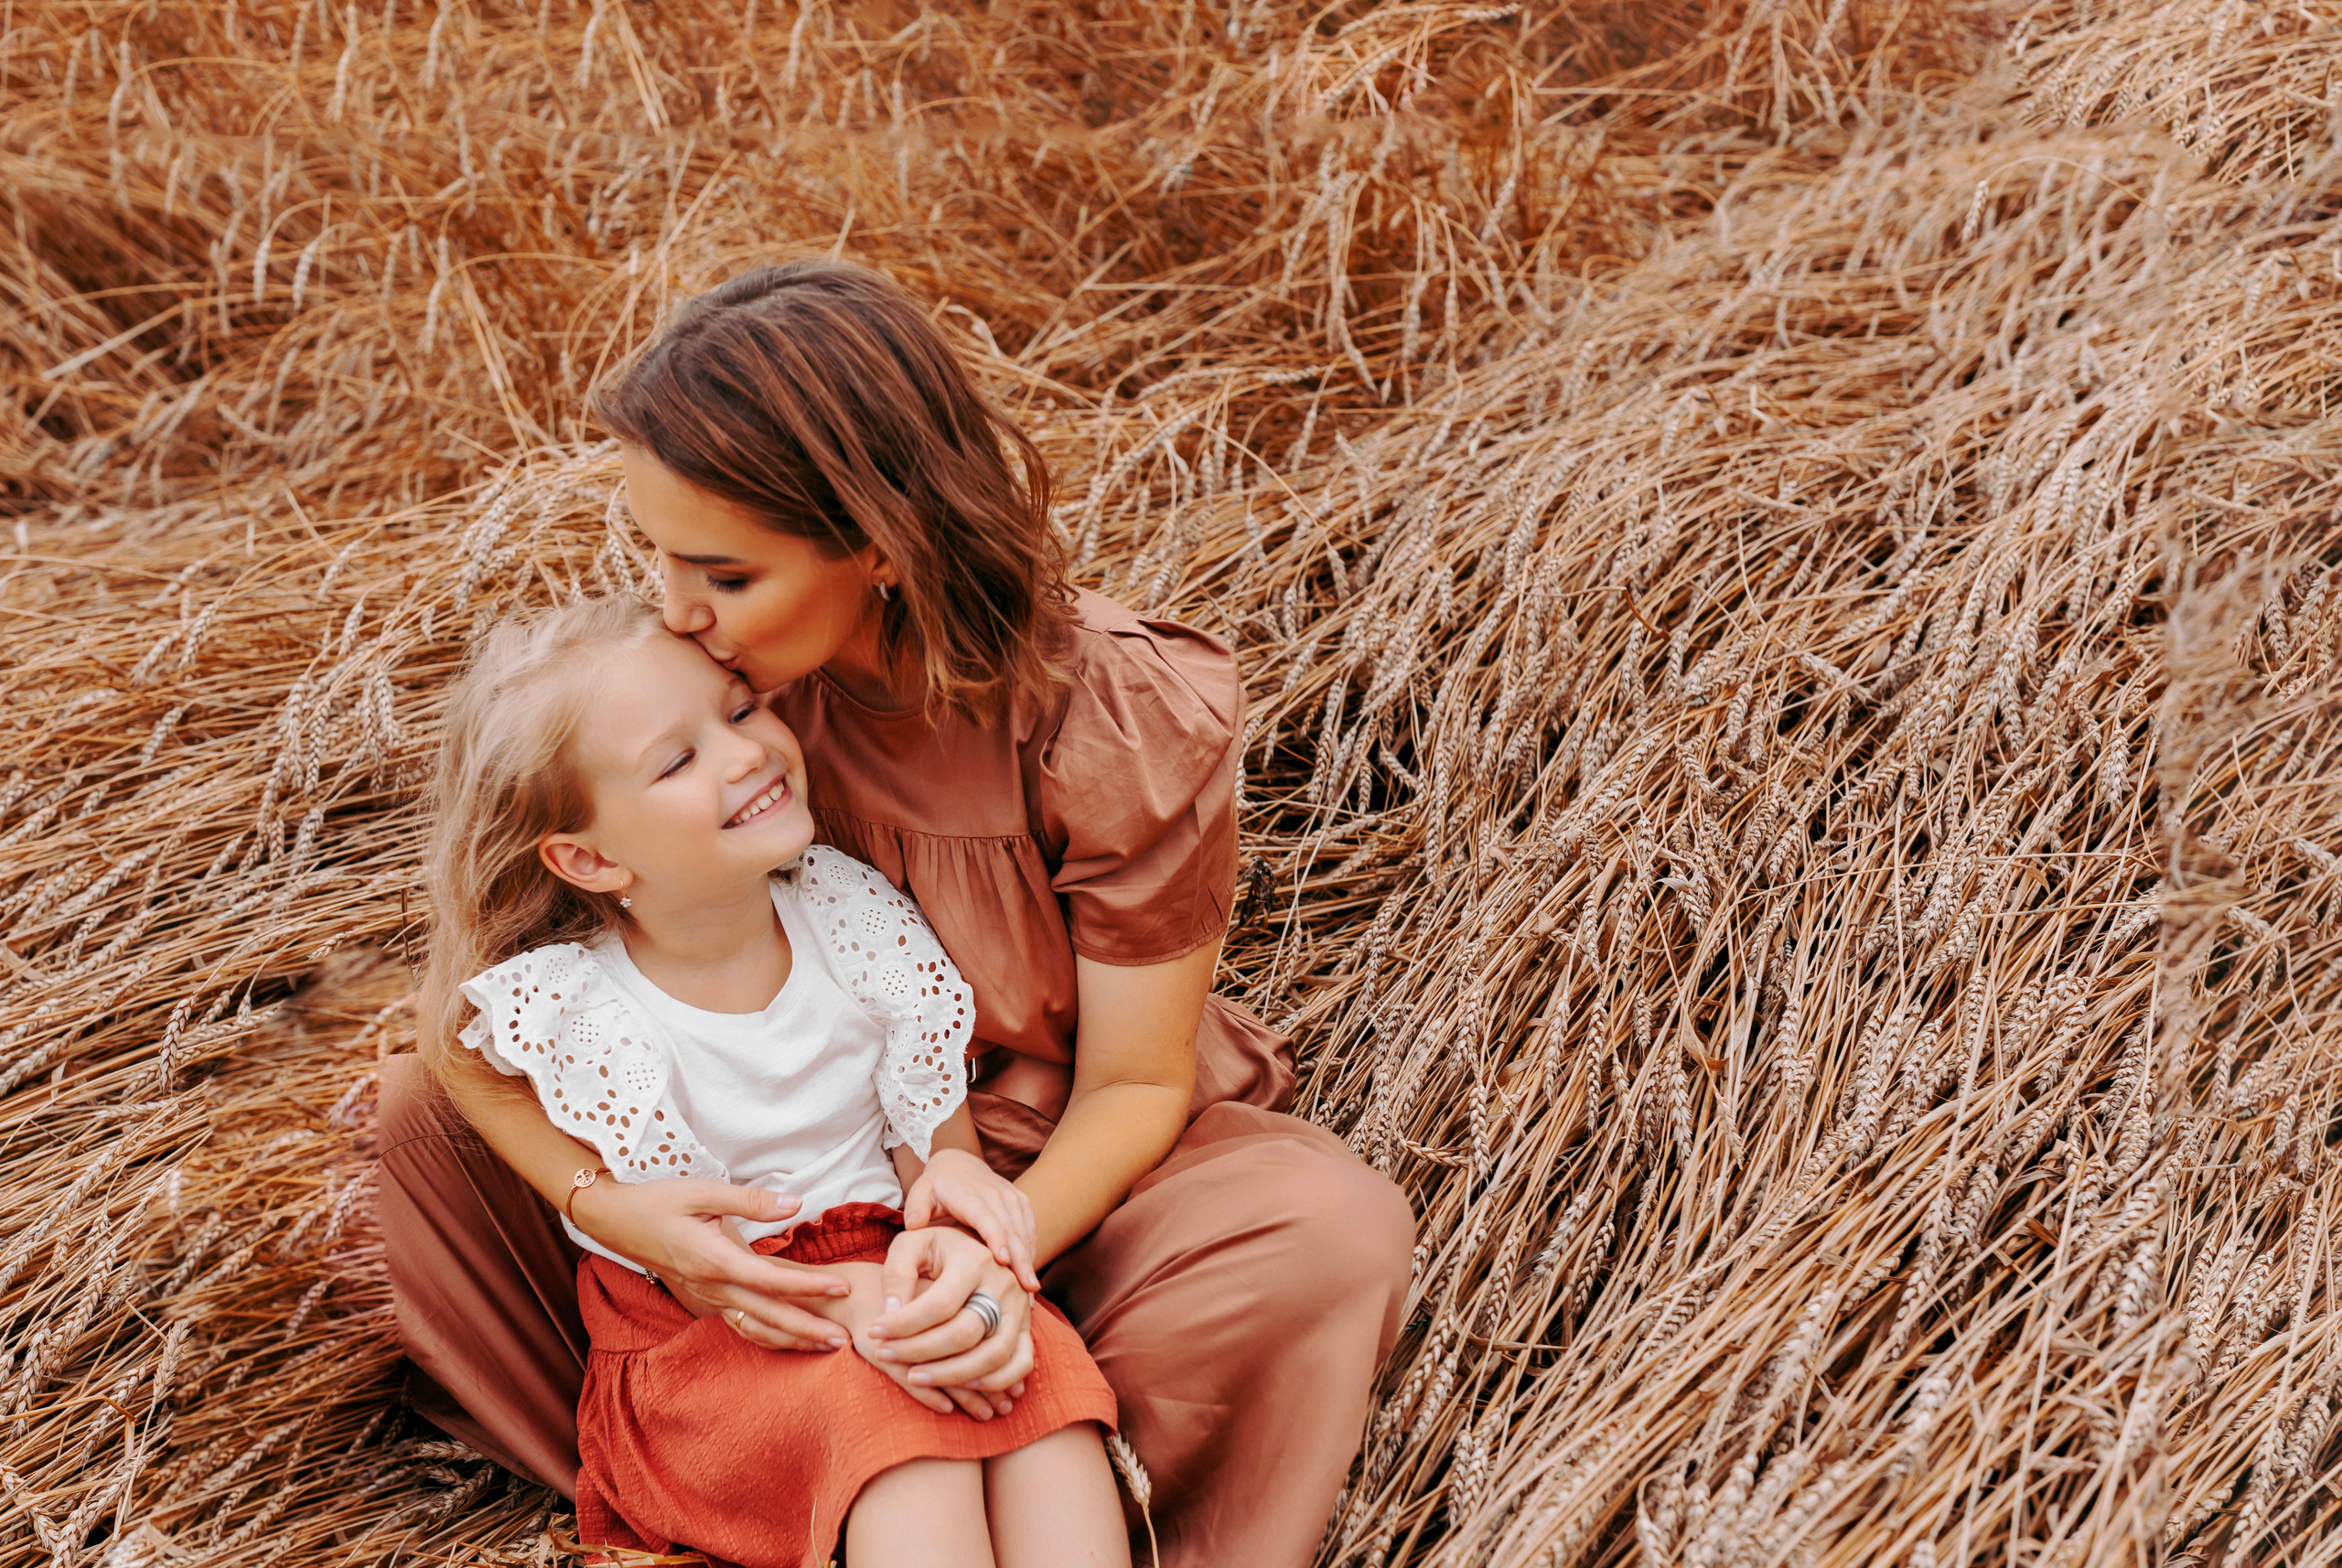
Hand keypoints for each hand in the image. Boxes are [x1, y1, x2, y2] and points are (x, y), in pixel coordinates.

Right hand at [570, 1176, 852, 1351]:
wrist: (617, 1221)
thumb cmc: (659, 1202)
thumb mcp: (703, 1191)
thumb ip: (750, 1200)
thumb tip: (795, 1203)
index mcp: (715, 1260)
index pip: (771, 1280)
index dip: (808, 1287)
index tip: (842, 1289)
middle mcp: (713, 1287)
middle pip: (767, 1317)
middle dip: (807, 1330)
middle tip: (845, 1339)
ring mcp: (708, 1298)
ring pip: (755, 1328)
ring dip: (791, 1340)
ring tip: (826, 1347)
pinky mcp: (706, 1299)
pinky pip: (742, 1325)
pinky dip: (768, 1336)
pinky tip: (790, 1341)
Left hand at [865, 1227, 1035, 1416]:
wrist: (975, 1245)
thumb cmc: (935, 1248)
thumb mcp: (911, 1244)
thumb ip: (897, 1273)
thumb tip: (891, 1313)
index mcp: (975, 1259)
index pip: (938, 1304)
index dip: (902, 1325)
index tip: (873, 1332)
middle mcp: (1004, 1283)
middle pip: (964, 1333)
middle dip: (919, 1352)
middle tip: (885, 1356)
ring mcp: (1022, 1307)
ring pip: (993, 1355)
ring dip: (951, 1375)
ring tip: (914, 1376)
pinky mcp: (1029, 1326)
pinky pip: (1022, 1363)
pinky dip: (994, 1381)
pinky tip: (959, 1384)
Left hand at [901, 1147, 1040, 1290]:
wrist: (960, 1163)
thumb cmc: (937, 1185)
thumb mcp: (921, 1190)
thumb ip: (915, 1206)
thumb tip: (913, 1224)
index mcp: (969, 1195)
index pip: (985, 1217)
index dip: (996, 1238)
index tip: (1004, 1260)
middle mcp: (995, 1194)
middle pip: (1010, 1229)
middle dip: (1020, 1259)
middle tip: (1028, 1288)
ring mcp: (1011, 1197)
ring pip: (1023, 1231)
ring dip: (1029, 1259)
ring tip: (1031, 1289)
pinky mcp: (1021, 1202)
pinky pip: (1029, 1228)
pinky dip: (1031, 1251)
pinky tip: (1029, 1275)